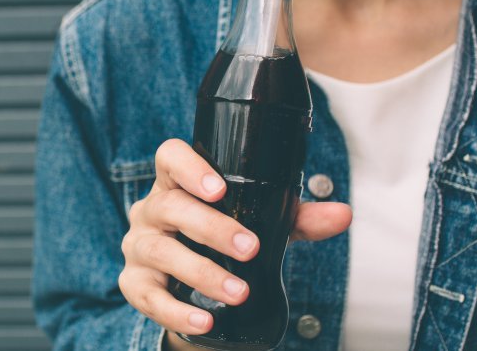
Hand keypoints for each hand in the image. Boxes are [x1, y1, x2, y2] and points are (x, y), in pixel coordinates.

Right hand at [118, 138, 351, 341]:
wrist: (187, 284)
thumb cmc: (221, 238)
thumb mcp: (257, 223)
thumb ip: (295, 218)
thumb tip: (342, 214)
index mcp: (176, 184)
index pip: (169, 157)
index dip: (190, 168)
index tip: (219, 189)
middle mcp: (151, 210)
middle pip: (170, 207)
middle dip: (212, 228)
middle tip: (251, 250)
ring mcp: (138, 247)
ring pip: (161, 251)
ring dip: (202, 272)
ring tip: (240, 292)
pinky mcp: (134, 284)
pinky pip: (148, 297)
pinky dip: (176, 311)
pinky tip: (204, 320)